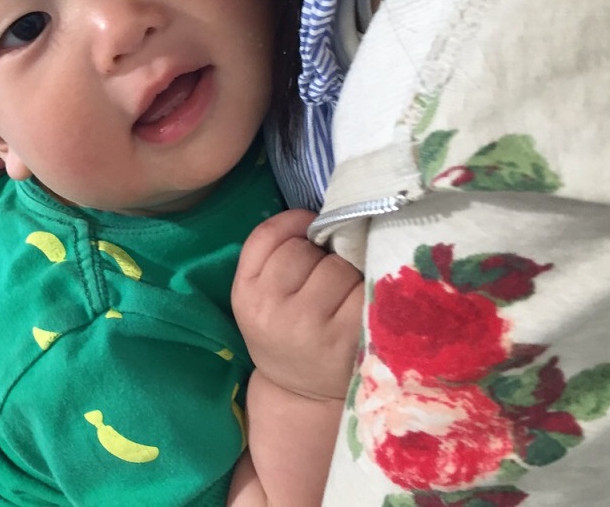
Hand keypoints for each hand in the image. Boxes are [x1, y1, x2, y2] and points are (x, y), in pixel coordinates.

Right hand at [231, 209, 362, 400]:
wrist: (303, 395)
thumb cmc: (285, 332)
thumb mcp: (259, 294)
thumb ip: (272, 251)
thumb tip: (314, 214)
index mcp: (245, 294)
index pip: (268, 234)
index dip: (293, 227)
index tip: (305, 238)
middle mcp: (272, 310)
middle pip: (305, 250)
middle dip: (319, 256)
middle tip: (322, 281)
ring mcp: (310, 324)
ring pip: (337, 266)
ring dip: (345, 273)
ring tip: (340, 296)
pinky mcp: (348, 335)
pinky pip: (362, 286)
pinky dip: (364, 291)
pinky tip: (357, 308)